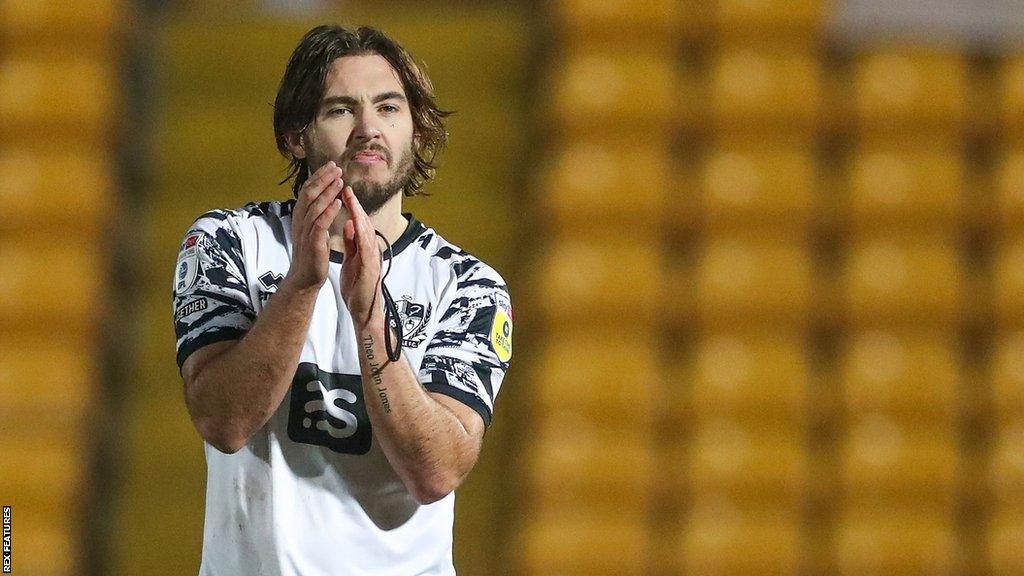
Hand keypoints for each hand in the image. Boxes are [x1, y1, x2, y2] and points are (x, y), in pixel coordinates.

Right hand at [286, 161, 344, 290]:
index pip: (308, 191)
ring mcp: (305, 232)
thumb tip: (325, 197)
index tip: (330, 165)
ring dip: (327, 192)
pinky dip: (329, 212)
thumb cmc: (312, 254)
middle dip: (322, 179)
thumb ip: (317, 214)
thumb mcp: (313, 230)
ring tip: (339, 180)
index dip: (318, 177)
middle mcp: (300, 221)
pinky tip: (338, 202)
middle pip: (309, 194)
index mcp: (301, 217)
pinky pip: (320, 224)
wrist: (305, 278)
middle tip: (335, 167)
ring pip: (315, 206)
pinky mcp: (313, 243)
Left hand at [339, 185, 382, 327]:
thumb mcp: (352, 260)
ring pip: (366, 231)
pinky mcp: (371, 267)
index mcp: (365, 248)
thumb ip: (352, 243)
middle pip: (363, 222)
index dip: (351, 206)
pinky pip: (366, 247)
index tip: (342, 191)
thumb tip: (350, 225)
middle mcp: (372, 249)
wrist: (364, 311)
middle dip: (354, 204)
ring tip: (351, 199)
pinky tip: (356, 223)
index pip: (358, 223)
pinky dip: (361, 234)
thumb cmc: (358, 287)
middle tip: (346, 186)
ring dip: (359, 214)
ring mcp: (373, 257)